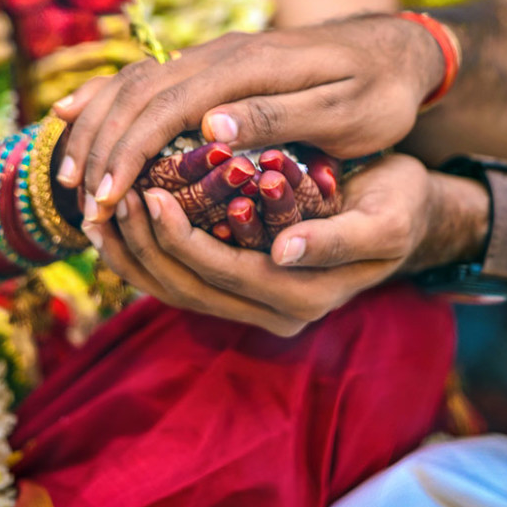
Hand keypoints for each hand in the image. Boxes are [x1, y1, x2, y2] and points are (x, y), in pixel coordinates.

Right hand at [55, 15, 444, 220]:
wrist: (396, 51)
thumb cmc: (379, 92)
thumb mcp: (343, 112)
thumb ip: (278, 117)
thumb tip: (208, 129)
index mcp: (249, 66)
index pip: (169, 106)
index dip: (130, 153)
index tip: (107, 199)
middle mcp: (221, 54)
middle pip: (139, 93)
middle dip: (103, 147)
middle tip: (84, 204)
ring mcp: (216, 57)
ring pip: (136, 83)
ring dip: (98, 127)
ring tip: (72, 176)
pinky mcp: (217, 67)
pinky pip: (150, 79)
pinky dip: (110, 100)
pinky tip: (77, 115)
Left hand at [81, 154, 487, 334]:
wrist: (403, 215)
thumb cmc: (397, 206)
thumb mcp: (384, 220)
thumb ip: (337, 240)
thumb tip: (282, 252)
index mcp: (306, 299)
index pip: (225, 274)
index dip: (182, 238)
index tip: (151, 192)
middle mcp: (274, 313)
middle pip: (189, 289)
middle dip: (146, 244)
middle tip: (115, 194)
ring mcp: (254, 307)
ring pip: (176, 290)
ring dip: (136, 253)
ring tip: (104, 208)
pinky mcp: (240, 289)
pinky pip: (181, 280)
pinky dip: (145, 255)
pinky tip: (121, 221)